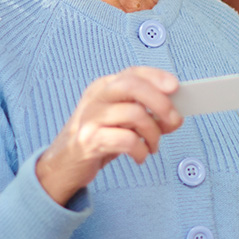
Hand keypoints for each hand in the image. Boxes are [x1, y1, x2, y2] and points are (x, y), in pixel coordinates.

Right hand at [36, 66, 182, 205]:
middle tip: (173, 120)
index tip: (175, 87)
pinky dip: (140, 149)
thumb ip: (144, 113)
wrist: (63, 165)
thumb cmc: (98, 139)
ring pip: (134, 114)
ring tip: (153, 146)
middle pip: (132, 86)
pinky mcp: (89, 141)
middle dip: (159, 102)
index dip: (156, 77)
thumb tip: (175, 116)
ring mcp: (90, 118)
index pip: (132, 73)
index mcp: (103, 87)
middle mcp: (96, 98)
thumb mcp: (120, 121)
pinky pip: (126, 139)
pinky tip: (140, 156)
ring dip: (153, 133)